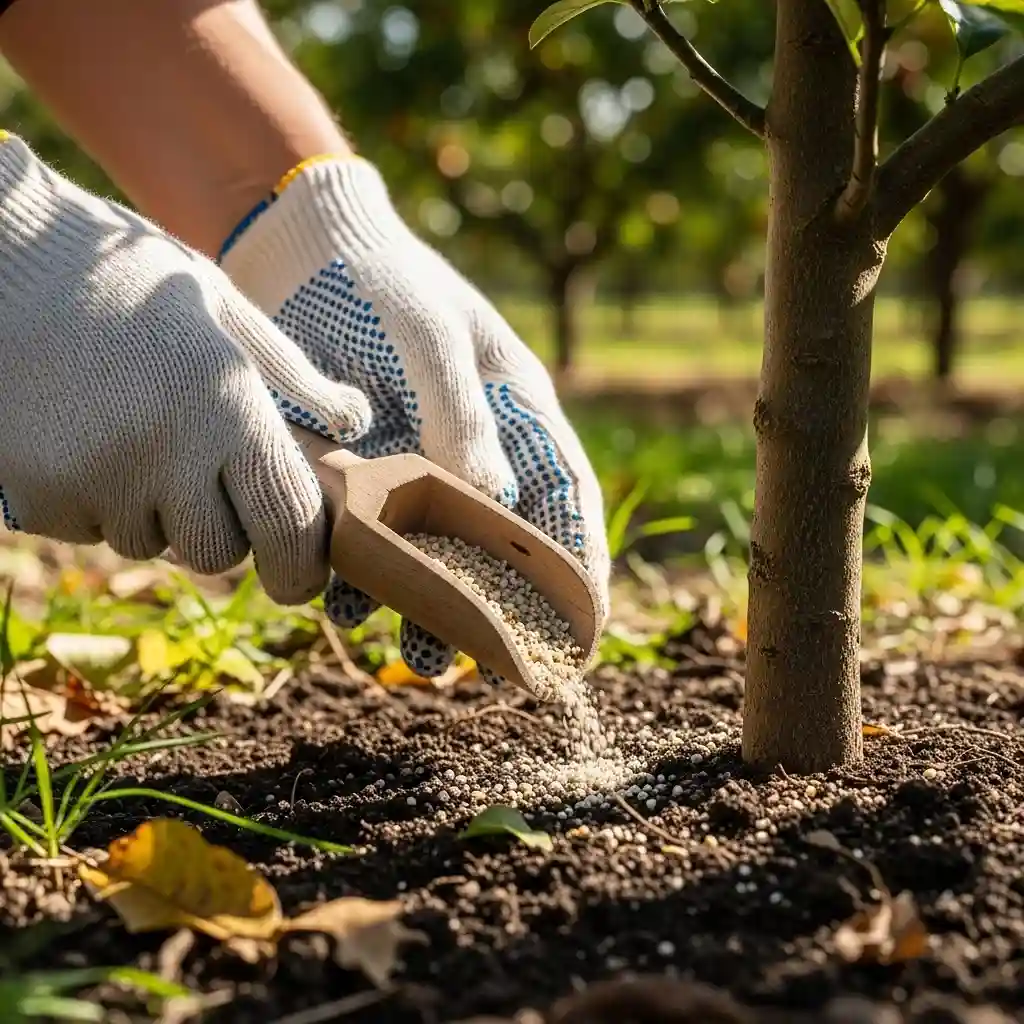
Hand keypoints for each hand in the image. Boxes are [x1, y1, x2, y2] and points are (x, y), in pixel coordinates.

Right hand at [0, 134, 370, 603]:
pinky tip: (83, 435)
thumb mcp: (224, 307)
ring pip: (150, 543)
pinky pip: (89, 530)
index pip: (286, 524)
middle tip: (201, 471)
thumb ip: (294, 374)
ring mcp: (93, 480)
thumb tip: (356, 420)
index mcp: (225, 405)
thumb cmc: (130, 281)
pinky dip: (96, 502)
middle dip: (222, 528)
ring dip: (154, 510)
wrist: (1, 259)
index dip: (302, 566)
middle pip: (218, 552)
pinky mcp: (36, 497)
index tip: (302, 578)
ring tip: (131, 431)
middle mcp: (164, 454)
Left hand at [221, 155, 609, 679]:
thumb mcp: (431, 335)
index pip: (565, 498)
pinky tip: (351, 603)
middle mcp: (473, 452)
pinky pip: (370, 541)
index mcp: (517, 412)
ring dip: (433, 606)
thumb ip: (464, 413)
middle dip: (504, 607)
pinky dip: (365, 578)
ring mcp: (415, 469)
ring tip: (422, 656)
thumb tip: (494, 499)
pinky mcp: (359, 477)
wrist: (299, 256)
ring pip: (437, 555)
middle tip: (498, 661)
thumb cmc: (383, 282)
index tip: (583, 628)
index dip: (580, 563)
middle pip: (502, 544)